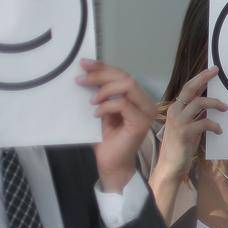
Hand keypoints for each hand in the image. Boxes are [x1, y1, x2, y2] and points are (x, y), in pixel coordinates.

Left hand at [80, 59, 155, 192]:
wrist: (111, 163)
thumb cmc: (107, 139)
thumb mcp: (102, 109)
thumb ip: (101, 93)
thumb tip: (86, 72)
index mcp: (138, 98)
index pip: (123, 75)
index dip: (103, 67)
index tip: (83, 64)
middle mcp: (147, 103)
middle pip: (126, 77)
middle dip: (101, 75)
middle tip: (81, 80)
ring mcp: (146, 113)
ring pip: (127, 86)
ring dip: (104, 90)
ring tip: (91, 100)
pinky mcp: (140, 123)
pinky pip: (122, 104)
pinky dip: (106, 106)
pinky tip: (96, 114)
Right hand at [155, 66, 223, 182]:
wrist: (171, 165)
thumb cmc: (181, 146)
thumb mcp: (188, 126)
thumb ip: (196, 115)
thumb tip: (211, 104)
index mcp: (175, 109)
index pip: (187, 88)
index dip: (199, 78)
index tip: (212, 70)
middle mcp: (175, 111)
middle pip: (190, 89)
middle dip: (204, 78)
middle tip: (217, 72)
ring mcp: (179, 121)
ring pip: (199, 103)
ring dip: (215, 103)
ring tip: (225, 108)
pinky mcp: (185, 132)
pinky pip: (204, 123)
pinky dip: (214, 125)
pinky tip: (219, 130)